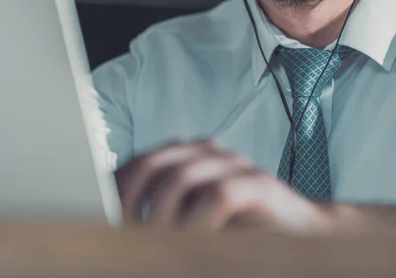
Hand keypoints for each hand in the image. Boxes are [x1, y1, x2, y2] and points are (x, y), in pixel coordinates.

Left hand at [115, 141, 334, 232]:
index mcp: (188, 154)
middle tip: (119, 231)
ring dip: (159, 215)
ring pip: (182, 177)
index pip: (140, 162)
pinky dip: (196, 222)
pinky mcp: (258, 184)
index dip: (115, 186)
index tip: (97, 213)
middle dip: (130, 200)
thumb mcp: (191, 216)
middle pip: (155, 164)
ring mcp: (235, 164)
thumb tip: (114, 222)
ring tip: (149, 241)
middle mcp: (209, 152)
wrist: (298, 229)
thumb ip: (161, 210)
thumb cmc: (237, 226)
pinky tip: (189, 240)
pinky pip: (218, 196)